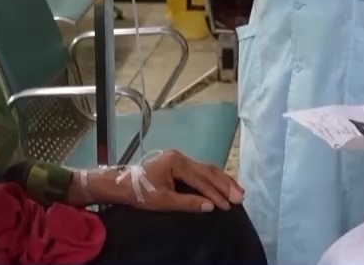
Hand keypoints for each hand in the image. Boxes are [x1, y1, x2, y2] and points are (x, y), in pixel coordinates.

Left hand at [120, 150, 244, 212]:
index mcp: (176, 162)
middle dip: (225, 185)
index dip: (215, 193)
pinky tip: (224, 185)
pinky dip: (214, 179)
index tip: (227, 205)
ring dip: (223, 181)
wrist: (122, 185)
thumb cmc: (141, 193)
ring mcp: (181, 159)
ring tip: (239, 191)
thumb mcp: (163, 201)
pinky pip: (201, 170)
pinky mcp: (180, 164)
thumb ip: (188, 202)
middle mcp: (181, 157)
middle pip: (208, 171)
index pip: (201, 179)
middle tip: (240, 197)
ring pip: (207, 169)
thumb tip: (210, 206)